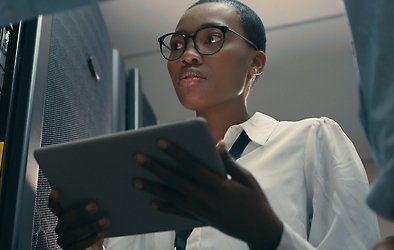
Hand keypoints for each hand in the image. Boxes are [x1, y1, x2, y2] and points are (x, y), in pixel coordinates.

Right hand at [48, 189, 108, 249]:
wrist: (94, 249)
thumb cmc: (93, 229)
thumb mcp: (92, 217)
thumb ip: (90, 207)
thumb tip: (99, 194)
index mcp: (63, 216)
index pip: (54, 207)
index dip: (53, 200)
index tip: (55, 190)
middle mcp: (61, 228)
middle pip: (66, 219)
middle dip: (80, 211)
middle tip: (94, 205)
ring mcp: (65, 241)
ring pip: (73, 233)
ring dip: (91, 225)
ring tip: (105, 219)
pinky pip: (79, 245)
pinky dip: (91, 238)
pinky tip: (101, 232)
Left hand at [132, 140, 282, 249]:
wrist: (259, 230)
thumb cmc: (254, 200)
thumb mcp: (245, 178)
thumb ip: (228, 161)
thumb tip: (217, 143)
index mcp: (217, 184)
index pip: (191, 164)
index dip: (174, 151)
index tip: (159, 140)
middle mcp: (204, 197)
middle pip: (174, 180)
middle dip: (154, 167)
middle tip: (136, 157)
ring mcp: (199, 210)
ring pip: (170, 196)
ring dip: (151, 187)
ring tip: (134, 180)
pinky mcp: (198, 218)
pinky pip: (177, 212)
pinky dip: (163, 207)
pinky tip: (150, 202)